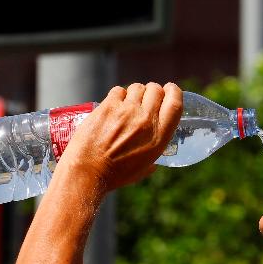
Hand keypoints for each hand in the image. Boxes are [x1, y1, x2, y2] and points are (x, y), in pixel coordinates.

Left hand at [59, 82, 182, 195]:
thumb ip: (151, 161)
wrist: (88, 171)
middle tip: (144, 100)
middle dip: (152, 91)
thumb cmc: (114, 175)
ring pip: (136, 88)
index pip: (175, 103)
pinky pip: (118, 91)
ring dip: (134, 94)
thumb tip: (153, 163)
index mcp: (159, 136)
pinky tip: (113, 107)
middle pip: (155, 90)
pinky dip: (117, 96)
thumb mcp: (142, 170)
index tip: (169, 89)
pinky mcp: (108, 106)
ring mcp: (126, 111)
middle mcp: (145, 120)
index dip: (174, 92)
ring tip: (127, 105)